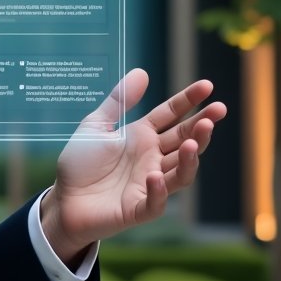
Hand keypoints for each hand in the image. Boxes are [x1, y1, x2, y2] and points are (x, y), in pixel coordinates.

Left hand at [40, 69, 226, 264]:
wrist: (64, 199)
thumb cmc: (81, 163)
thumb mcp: (96, 126)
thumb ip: (118, 101)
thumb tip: (142, 72)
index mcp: (142, 136)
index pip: (171, 115)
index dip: (188, 101)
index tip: (207, 86)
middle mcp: (152, 158)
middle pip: (183, 141)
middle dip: (201, 127)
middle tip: (217, 111)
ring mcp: (149, 184)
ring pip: (180, 173)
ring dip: (190, 159)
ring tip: (194, 143)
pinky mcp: (138, 208)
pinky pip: (156, 202)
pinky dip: (159, 191)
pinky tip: (155, 177)